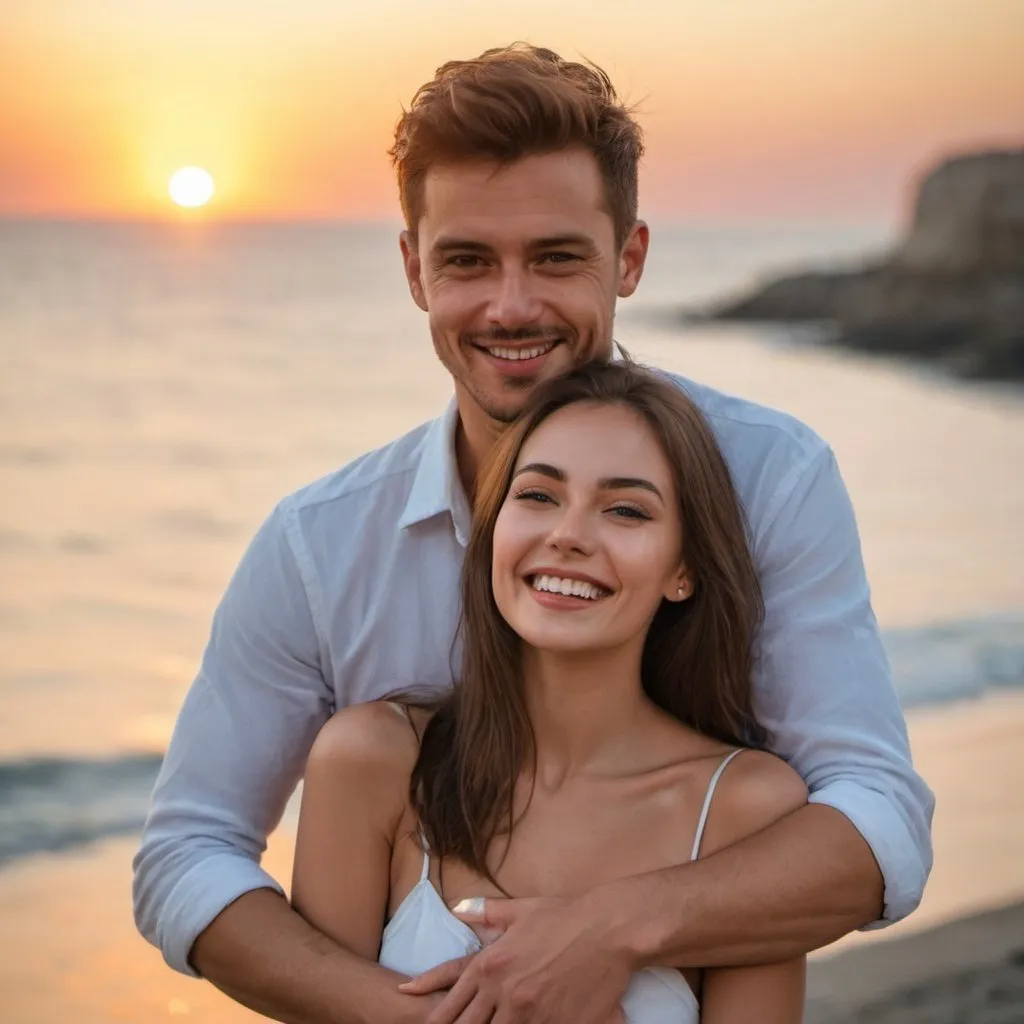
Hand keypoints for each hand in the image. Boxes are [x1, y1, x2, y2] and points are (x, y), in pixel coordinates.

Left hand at [399, 895, 633, 1023]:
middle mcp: (505, 992)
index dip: (438, 1017)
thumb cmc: (565, 915)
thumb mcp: (521, 910)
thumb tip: (458, 908)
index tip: (426, 1023)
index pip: (453, 999)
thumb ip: (486, 913)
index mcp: (491, 964)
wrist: (608, 929)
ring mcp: (530, 1013)